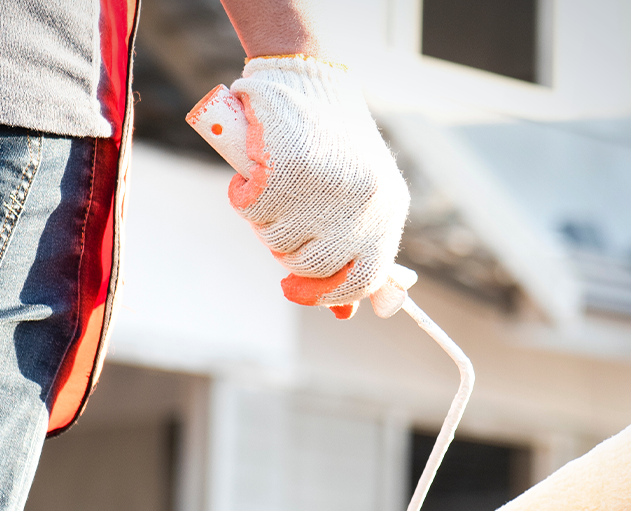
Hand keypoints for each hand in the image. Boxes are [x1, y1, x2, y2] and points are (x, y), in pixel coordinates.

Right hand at [226, 56, 408, 316]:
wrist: (310, 75)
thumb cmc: (332, 141)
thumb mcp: (357, 196)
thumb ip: (353, 252)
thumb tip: (346, 314)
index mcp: (389, 210)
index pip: (365, 278)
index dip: (326, 294)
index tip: (291, 290)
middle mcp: (364, 204)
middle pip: (311, 266)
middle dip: (283, 253)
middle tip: (275, 221)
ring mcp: (329, 189)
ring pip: (277, 240)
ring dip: (262, 221)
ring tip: (269, 187)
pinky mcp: (290, 170)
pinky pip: (251, 208)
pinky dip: (241, 195)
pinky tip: (249, 175)